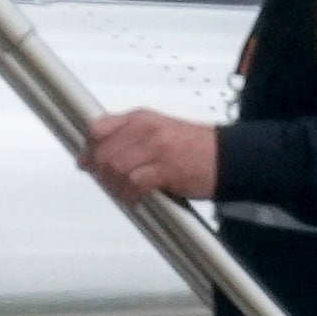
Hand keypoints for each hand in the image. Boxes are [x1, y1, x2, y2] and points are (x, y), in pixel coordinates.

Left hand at [78, 109, 223, 202]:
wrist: (228, 156)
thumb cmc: (193, 147)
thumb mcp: (155, 133)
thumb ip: (122, 141)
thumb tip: (88, 157)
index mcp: (140, 118)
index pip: (97, 128)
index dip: (89, 149)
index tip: (89, 163)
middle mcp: (145, 129)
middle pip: (103, 152)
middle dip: (100, 173)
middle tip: (109, 184)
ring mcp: (156, 148)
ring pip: (115, 167)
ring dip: (115, 186)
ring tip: (125, 192)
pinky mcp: (166, 169)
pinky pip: (134, 183)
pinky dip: (130, 195)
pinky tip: (137, 197)